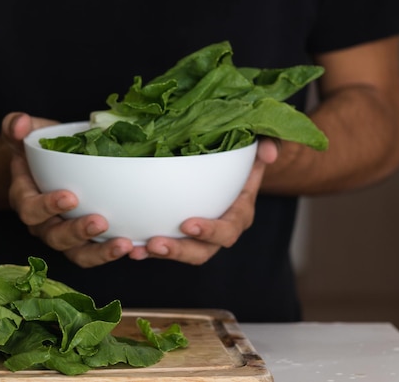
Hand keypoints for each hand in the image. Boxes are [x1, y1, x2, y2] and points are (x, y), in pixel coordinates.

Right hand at [1, 112, 135, 267]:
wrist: (51, 168)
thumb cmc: (39, 150)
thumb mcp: (27, 133)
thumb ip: (16, 125)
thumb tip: (20, 124)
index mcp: (25, 198)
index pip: (30, 208)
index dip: (47, 206)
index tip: (70, 197)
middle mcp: (43, 223)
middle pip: (55, 237)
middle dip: (77, 233)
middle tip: (101, 221)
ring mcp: (66, 235)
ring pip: (78, 253)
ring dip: (100, 252)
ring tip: (124, 244)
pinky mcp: (87, 241)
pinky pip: (98, 253)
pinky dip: (115, 252)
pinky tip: (136, 248)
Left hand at [128, 138, 278, 263]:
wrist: (229, 170)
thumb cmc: (242, 158)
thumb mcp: (257, 146)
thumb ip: (268, 144)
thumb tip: (269, 152)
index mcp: (239, 213)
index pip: (228, 228)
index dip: (210, 231)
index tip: (188, 224)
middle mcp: (219, 232)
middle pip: (203, 251)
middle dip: (179, 250)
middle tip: (156, 243)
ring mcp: (198, 237)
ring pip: (182, 253)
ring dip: (159, 254)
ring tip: (138, 250)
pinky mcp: (179, 235)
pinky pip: (164, 248)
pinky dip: (146, 250)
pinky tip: (129, 248)